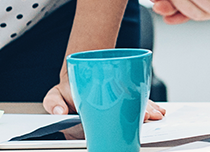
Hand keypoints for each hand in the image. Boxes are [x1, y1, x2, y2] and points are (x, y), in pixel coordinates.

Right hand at [42, 78, 166, 120]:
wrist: (75, 78)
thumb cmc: (67, 93)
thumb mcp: (55, 96)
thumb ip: (53, 102)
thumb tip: (59, 111)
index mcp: (90, 126)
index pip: (106, 130)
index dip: (121, 127)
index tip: (132, 121)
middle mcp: (105, 121)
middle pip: (123, 123)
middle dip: (138, 120)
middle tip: (149, 116)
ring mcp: (114, 114)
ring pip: (131, 116)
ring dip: (145, 113)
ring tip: (154, 113)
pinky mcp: (121, 104)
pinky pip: (135, 107)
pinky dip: (147, 108)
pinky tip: (156, 110)